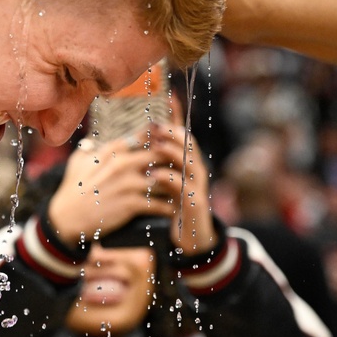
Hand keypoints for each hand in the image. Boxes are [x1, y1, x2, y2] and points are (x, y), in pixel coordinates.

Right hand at [46, 133, 175, 245]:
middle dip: (174, 159)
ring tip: (185, 188)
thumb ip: (88, 149)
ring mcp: (128, 184)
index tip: (170, 142)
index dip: (161, 137)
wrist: (66, 219)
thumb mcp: (77, 162)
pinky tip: (175, 209)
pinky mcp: (131, 204)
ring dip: (176, 184)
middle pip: (160, 154)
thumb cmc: (72, 190)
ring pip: (164, 179)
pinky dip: (169, 207)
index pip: (144, 136)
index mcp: (112, 150)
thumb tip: (93, 141)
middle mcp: (122, 163)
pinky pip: (159, 204)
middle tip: (184, 166)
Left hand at [147, 124, 216, 256]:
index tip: (169, 97)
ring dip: (172, 151)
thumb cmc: (174, 206)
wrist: (191, 239)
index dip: (178, 115)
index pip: (183, 133)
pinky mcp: (194, 203)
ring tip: (156, 144)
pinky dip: (168, 178)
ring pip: (188, 162)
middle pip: (188, 143)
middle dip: (172, 132)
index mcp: (188, 162)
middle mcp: (195, 170)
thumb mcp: (165, 182)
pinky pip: (182, 187)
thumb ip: (157, 162)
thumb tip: (139, 143)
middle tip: (154, 125)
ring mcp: (197, 186)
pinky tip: (154, 174)